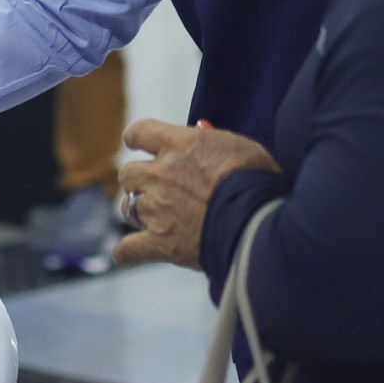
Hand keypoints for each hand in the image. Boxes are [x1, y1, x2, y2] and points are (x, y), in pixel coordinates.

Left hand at [113, 119, 278, 269]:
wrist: (256, 218)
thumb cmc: (256, 178)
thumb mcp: (238, 144)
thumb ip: (213, 138)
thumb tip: (200, 128)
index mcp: (179, 144)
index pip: (140, 132)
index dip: (136, 139)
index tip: (137, 144)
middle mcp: (160, 174)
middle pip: (128, 173)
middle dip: (139, 180)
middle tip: (156, 188)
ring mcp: (156, 209)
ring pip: (127, 207)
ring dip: (139, 212)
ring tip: (156, 218)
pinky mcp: (159, 242)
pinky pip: (128, 249)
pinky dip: (127, 252)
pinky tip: (128, 254)